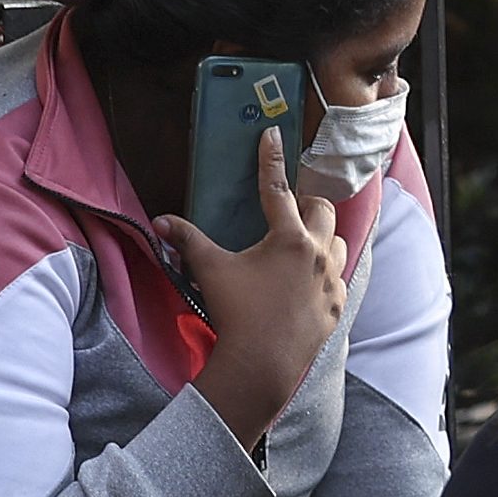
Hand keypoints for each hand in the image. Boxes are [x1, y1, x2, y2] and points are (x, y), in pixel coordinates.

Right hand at [158, 125, 356, 449]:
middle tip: (290, 206)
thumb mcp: (209, 270)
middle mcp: (318, 252)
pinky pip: (338, 277)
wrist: (263, 362)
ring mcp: (332, 279)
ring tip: (302, 241)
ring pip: (337, 242)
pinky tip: (309, 279)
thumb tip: (159, 221)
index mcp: (288, 237)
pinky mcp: (337, 304)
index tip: (274, 134)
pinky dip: (325, 271)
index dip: (272, 158)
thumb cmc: (235, 311)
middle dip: (307, 202)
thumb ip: (186, 240)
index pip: (278, 187)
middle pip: (323, 210)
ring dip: (322, 235)